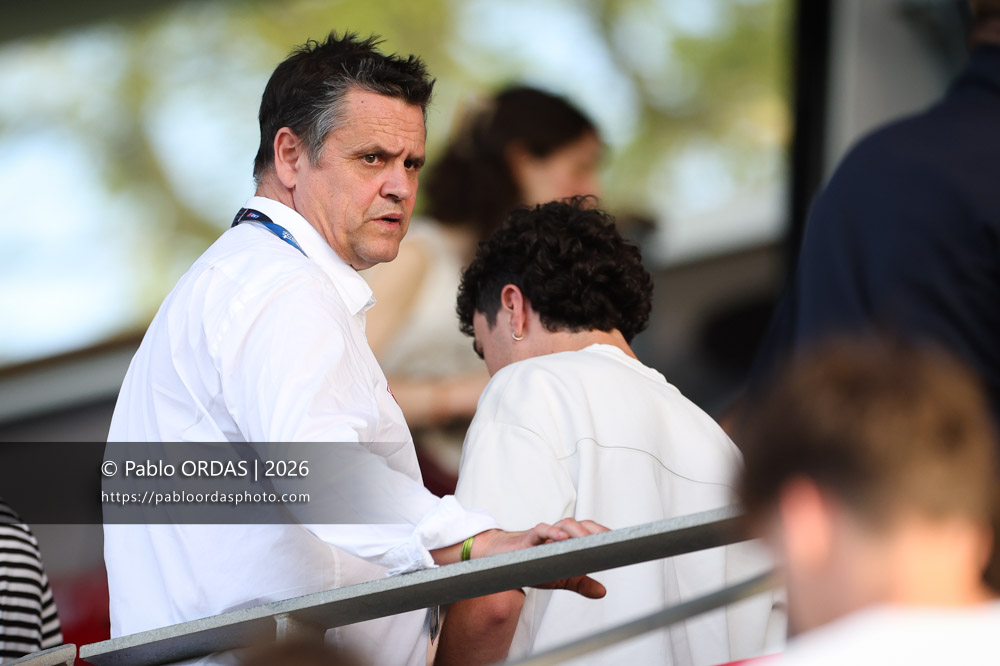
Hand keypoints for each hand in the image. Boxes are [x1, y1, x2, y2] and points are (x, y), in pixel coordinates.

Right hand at [473, 518, 608, 598]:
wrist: (499, 558)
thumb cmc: (531, 563)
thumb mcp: (558, 577)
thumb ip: (580, 583)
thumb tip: (603, 592)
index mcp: (567, 541)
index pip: (589, 532)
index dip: (603, 534)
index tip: (620, 541)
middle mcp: (558, 534)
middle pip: (581, 525)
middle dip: (596, 531)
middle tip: (610, 542)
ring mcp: (544, 535)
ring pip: (564, 525)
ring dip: (578, 531)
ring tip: (588, 542)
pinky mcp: (528, 539)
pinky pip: (541, 530)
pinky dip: (552, 532)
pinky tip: (561, 538)